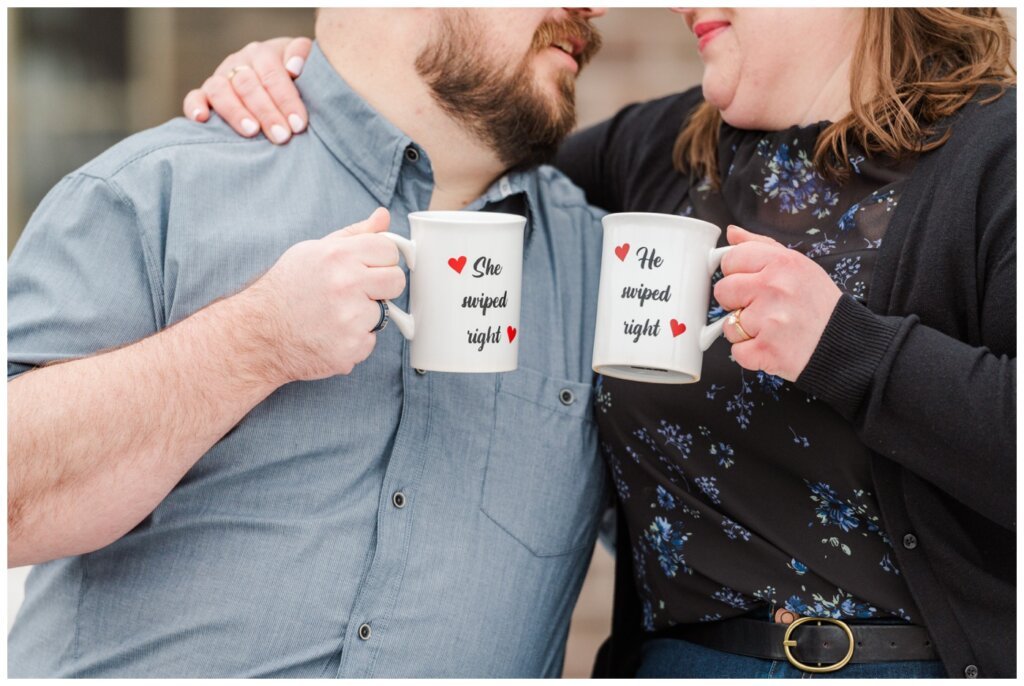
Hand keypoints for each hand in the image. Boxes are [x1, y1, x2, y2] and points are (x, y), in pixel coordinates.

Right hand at [184, 37, 311, 143]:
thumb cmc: (298, 79)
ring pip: (220, 90)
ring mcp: (220, 78)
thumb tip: (294, 67)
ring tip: (252, 131)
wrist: (280, 82)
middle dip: (266, 112)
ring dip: (235, 112)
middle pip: (247, 84)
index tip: (298, 124)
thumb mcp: (306, 65)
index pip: (272, 73)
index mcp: (263, 54)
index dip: (286, 99)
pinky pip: (193, 97)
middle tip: (282, 136)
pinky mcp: (204, 95)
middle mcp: (238, 63)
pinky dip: (194, 106)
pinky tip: (202, 119)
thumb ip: (303, 56)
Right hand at [242, 208, 405, 382]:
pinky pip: (370, 340)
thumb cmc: (287, 289)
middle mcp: (346, 284)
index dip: (380, 260)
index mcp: (338, 255)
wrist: (258, 333)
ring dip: (364, 316)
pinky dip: (354, 340)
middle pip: (396, 281)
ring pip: (383, 312)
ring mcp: (350, 318)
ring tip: (334, 315)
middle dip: (381, 287)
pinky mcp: (351, 347)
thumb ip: (354, 235)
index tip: (367, 268)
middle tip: (355, 293)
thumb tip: (383, 216)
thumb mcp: (314, 251)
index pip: (389, 250)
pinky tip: (330, 334)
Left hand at [713, 225, 842, 381]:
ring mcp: (769, 320)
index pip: (731, 258)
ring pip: (728, 324)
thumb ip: (761, 246)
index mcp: (782, 262)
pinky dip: (751, 353)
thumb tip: (732, 233)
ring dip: (744, 330)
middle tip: (762, 308)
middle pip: (723, 290)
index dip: (735, 273)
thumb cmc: (820, 306)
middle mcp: (774, 287)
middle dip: (736, 302)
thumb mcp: (799, 265)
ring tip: (772, 328)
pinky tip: (772, 345)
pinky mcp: (766, 350)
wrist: (845, 344)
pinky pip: (737, 351)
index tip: (749, 282)